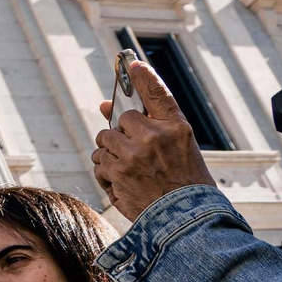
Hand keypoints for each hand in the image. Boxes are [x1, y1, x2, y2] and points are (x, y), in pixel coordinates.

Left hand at [92, 61, 214, 220]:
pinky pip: (98, 163)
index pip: (157, 93)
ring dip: (111, 154)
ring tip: (131, 170)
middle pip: (120, 120)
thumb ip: (145, 123)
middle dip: (121, 135)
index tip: (131, 63)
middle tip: (135, 153)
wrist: (184, 218)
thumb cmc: (181, 180)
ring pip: (104, 141)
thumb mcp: (176, 147)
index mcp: (176, 127)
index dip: (143, 76)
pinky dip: (105, 173)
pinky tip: (124, 183)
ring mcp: (134, 154)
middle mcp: (155, 136)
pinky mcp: (117, 173)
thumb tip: (102, 104)